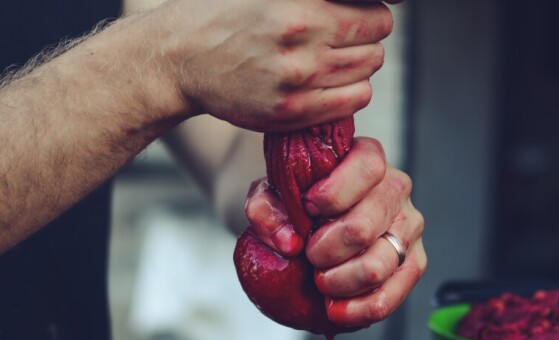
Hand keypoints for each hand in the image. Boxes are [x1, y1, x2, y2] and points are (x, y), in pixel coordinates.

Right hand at [154, 0, 393, 130]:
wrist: (181, 57)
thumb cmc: (224, 13)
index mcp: (303, 2)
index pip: (376, 10)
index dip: (368, 10)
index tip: (353, 13)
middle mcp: (303, 37)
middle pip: (377, 38)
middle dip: (365, 35)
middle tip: (339, 37)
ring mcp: (298, 78)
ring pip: (368, 69)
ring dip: (357, 63)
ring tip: (327, 58)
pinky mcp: (292, 110)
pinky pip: (353, 100)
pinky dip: (349, 91)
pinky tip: (325, 82)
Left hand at [244, 137, 425, 326]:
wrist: (311, 226)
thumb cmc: (297, 202)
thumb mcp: (270, 195)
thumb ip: (266, 209)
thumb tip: (289, 242)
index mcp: (368, 159)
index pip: (366, 169)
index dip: (331, 196)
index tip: (307, 210)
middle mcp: (396, 189)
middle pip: (363, 228)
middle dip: (324, 251)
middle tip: (310, 255)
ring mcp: (409, 227)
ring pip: (377, 266)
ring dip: (338, 282)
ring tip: (320, 280)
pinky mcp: (413, 263)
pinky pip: (392, 296)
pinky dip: (359, 309)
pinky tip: (336, 309)